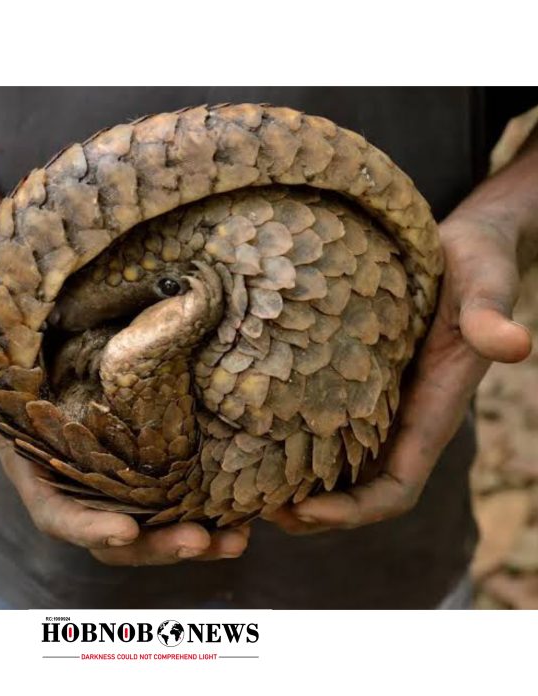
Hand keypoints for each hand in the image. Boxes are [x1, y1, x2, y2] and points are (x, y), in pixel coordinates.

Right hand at [0, 336, 249, 564]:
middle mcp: (81, 479)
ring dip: (196, 535)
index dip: (90, 528)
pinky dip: (208, 500)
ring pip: (156, 518)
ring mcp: (117, 469)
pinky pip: (179, 485)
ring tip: (239, 539)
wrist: (37, 318)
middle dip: (157, 544)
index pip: (59, 513)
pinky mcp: (147, 449)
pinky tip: (247, 506)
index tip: (127, 531)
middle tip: (203, 541)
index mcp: (38, 470)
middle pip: (118, 530)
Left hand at [266, 213, 531, 534]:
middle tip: (257, 511)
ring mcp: (378, 401)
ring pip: (337, 464)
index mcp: (432, 412)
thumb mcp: (485, 284)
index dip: (356, 510)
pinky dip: (293, 442)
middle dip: (315, 511)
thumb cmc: (476, 264)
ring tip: (247, 486)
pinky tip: (254, 434)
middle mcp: (403, 417)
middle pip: (359, 490)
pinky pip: (324, 424)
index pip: (396, 487)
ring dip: (296, 484)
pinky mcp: (356, 379)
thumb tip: (517, 345)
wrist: (462, 245)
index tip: (306, 512)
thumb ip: (492, 315)